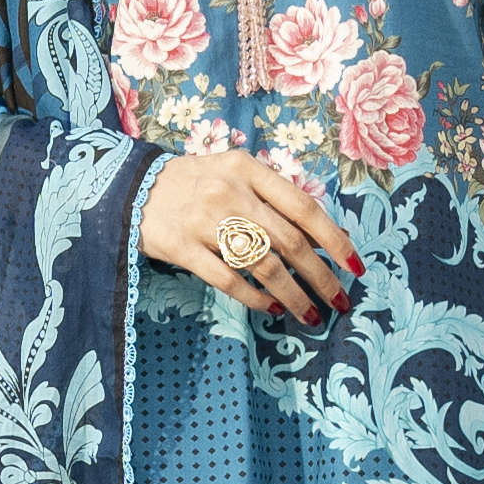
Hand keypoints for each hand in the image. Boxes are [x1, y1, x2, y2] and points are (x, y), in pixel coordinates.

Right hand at [137, 149, 359, 327]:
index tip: (354, 266)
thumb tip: (319, 237)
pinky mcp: (181, 248)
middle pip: (289, 242)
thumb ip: (271, 195)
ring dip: (294, 294)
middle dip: (321, 276)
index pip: (304, 207)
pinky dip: (256, 298)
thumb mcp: (233, 172)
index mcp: (247, 169)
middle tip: (339, 301)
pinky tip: (273, 308)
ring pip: (263, 265)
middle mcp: (229, 193)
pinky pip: (228, 280)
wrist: (130, 187)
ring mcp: (204, 221)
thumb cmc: (193, 182)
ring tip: (311, 314)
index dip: (334, 240)